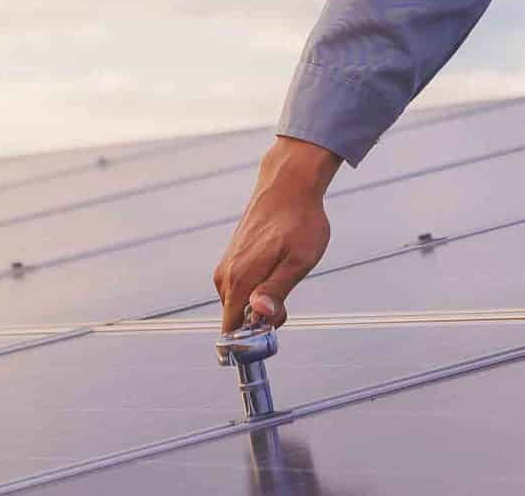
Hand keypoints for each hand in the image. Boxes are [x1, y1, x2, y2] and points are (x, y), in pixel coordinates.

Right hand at [212, 137, 340, 331]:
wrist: (289, 185)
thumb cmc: (299, 221)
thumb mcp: (298, 260)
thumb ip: (277, 291)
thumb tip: (259, 315)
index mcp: (239, 279)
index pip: (232, 332)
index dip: (253, 341)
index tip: (275, 329)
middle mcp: (225, 275)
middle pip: (237, 320)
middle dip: (261, 320)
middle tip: (287, 299)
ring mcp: (226, 266)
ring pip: (239, 304)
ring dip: (260, 303)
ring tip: (284, 276)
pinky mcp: (231, 259)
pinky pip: (240, 289)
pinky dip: (257, 289)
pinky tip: (276, 268)